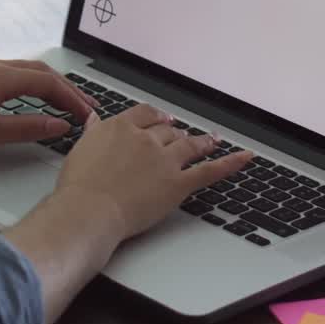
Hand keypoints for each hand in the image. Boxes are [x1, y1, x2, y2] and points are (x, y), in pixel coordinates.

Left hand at [0, 58, 97, 156]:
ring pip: (26, 72)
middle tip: (85, 108)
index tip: (89, 115)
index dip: (73, 99)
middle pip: (41, 73)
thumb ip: (27, 127)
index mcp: (1, 76)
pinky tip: (30, 100)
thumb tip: (58, 125)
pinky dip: (30, 87)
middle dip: (67, 89)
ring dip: (49, 86)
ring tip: (65, 104)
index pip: (49, 83)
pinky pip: (11, 76)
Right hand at [54, 104, 253, 240]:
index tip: (161, 118)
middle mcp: (145, 139)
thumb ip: (93, 132)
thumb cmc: (80, 186)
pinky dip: (230, 162)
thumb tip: (95, 119)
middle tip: (182, 135)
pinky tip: (245, 156)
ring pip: (189, 144)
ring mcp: (164, 160)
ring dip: (201, 141)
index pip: (145, 114)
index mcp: (121, 127)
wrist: (90, 209)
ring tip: (210, 140)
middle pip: (167, 130)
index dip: (156, 116)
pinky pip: (209, 170)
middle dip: (176, 132)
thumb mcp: (80, 149)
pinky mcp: (178, 182)